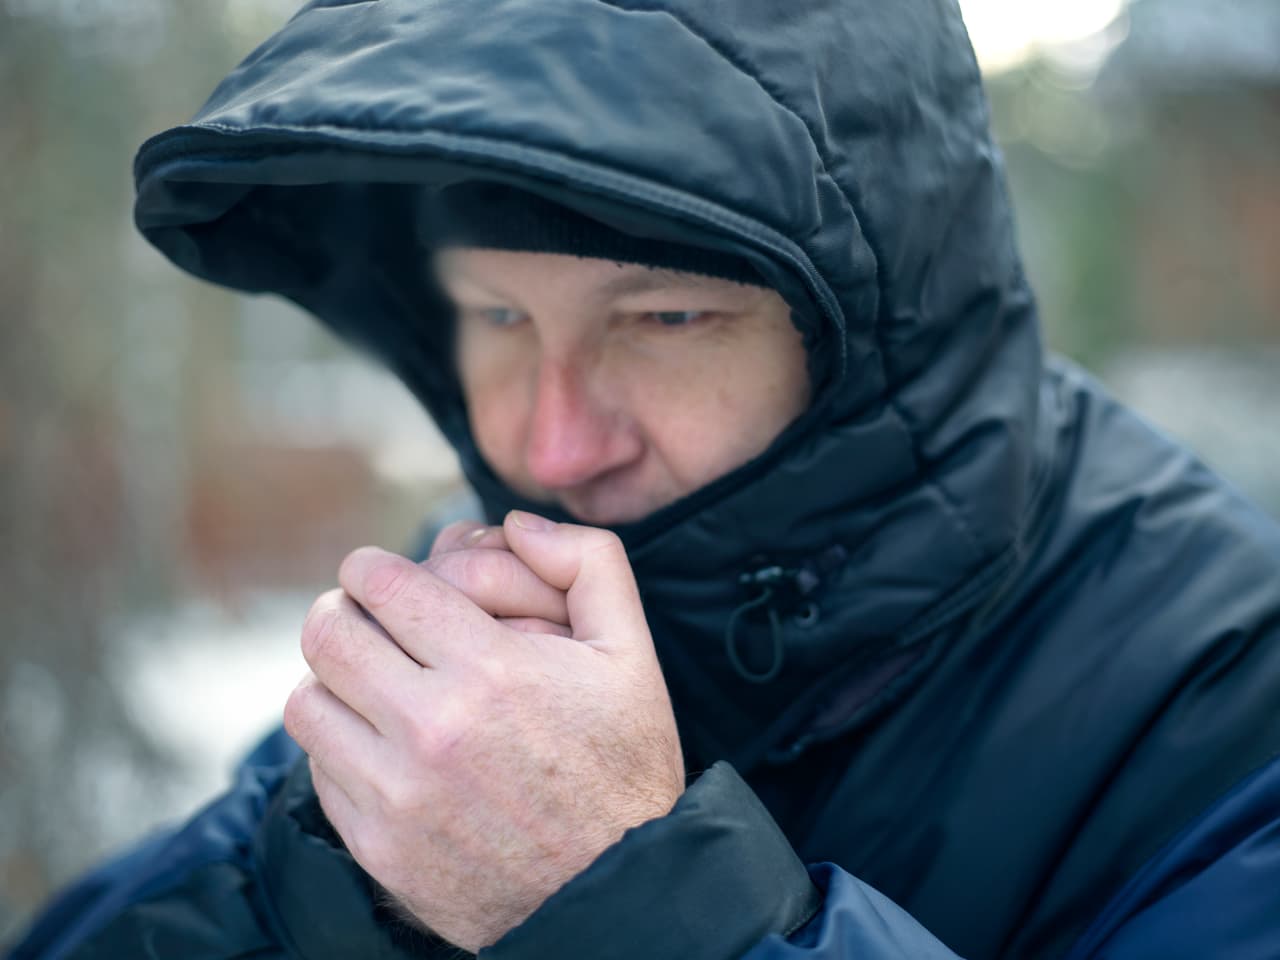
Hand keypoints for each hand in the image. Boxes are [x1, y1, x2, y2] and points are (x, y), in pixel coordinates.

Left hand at [283, 511, 684, 952]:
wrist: (616, 892)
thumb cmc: (623, 767)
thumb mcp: (633, 654)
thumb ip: (589, 563)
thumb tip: (519, 521)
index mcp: (490, 670)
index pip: (380, 584)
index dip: (371, 567)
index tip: (379, 575)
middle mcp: (431, 728)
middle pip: (328, 633)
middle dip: (341, 610)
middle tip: (364, 618)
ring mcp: (396, 793)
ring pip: (307, 700)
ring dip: (331, 679)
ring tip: (368, 681)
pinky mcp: (378, 845)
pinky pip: (320, 768)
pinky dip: (340, 743)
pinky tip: (382, 742)